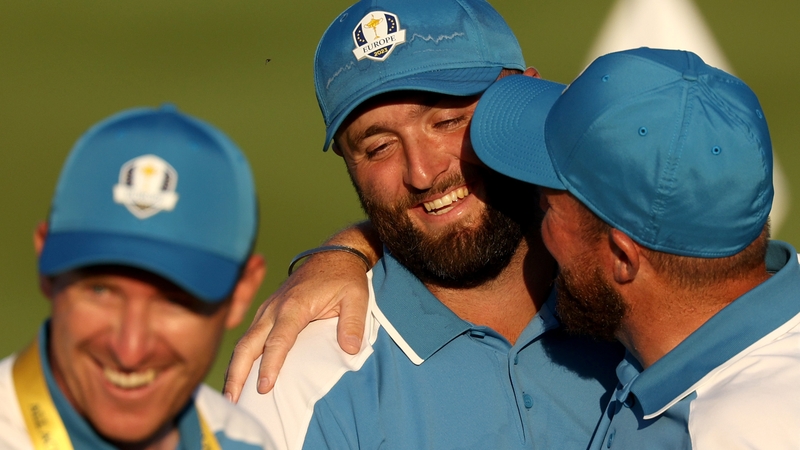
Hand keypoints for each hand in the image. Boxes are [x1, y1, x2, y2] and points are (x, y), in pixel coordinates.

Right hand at [223, 223, 380, 401]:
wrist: (334, 255)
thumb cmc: (345, 278)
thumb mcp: (357, 296)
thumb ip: (353, 323)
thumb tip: (350, 349)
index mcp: (295, 305)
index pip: (278, 340)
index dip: (270, 365)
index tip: (263, 388)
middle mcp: (274, 308)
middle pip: (249, 344)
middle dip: (238, 373)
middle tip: (232, 401)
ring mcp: (267, 309)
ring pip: (244, 341)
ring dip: (234, 368)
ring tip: (229, 396)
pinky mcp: (266, 311)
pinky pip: (249, 336)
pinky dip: (241, 357)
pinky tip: (238, 375)